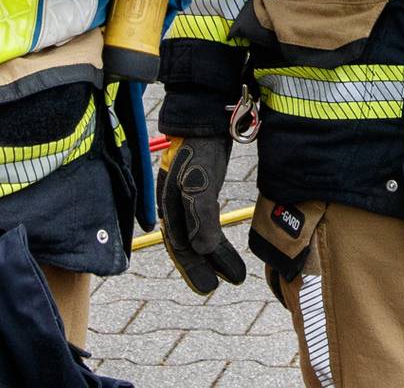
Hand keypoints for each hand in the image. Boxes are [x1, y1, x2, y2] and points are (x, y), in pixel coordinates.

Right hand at [155, 136, 245, 294]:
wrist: (206, 116)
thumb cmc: (200, 148)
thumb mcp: (199, 182)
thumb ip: (200, 216)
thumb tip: (202, 250)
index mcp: (169, 205)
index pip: (179, 246)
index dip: (194, 268)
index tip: (211, 287)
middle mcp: (174, 203)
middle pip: (188, 244)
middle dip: (205, 266)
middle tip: (225, 284)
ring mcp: (186, 195)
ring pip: (198, 233)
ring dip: (214, 254)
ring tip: (234, 271)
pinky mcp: (200, 187)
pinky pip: (206, 220)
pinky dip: (215, 235)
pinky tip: (222, 245)